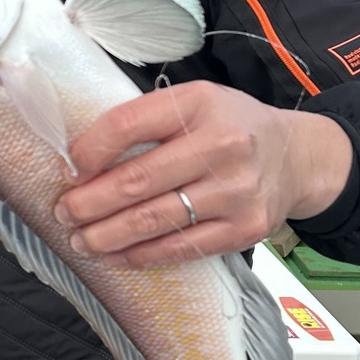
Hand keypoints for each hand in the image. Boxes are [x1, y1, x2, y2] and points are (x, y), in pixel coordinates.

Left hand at [53, 80, 352, 267]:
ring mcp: (237, 190)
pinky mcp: (246, 228)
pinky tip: (117, 255)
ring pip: (154, 220)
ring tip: (81, 240)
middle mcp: (222, 145)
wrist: (296, 157)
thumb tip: (82, 161)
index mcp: (198, 103)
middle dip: (89, 203)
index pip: (128, 125)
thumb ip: (146, 122)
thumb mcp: (194, 103)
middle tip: (63, 212)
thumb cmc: (230, 127)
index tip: (69, 169)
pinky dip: (142, 255)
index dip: (90, 151)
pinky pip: (182, 248)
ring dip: (107, 235)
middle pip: (136, 181)